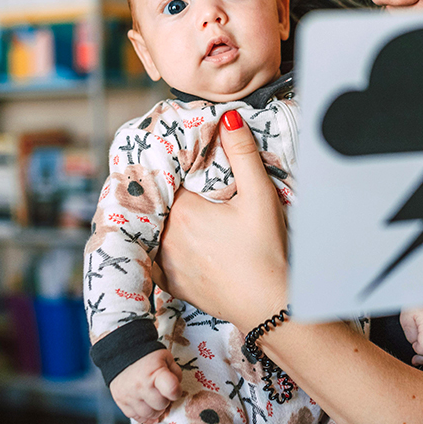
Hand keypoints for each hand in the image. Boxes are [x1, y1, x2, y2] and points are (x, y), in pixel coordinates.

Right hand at [108, 348, 181, 423]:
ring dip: (155, 409)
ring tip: (154, 399)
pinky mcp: (120, 402)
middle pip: (161, 405)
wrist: (122, 354)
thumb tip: (177, 391)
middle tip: (162, 393)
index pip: (172, 390)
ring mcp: (129, 396)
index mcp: (154, 373)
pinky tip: (148, 407)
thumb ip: (175, 374)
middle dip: (165, 400)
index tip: (174, 389)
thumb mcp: (166, 358)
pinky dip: (145, 415)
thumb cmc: (147, 357)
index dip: (177, 392)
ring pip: (150, 414)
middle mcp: (140, 386)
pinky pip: (137, 417)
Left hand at [156, 109, 289, 330]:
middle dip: (167, 189)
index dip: (175, 166)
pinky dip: (158, 245)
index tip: (182, 160)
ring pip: (154, 227)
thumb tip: (229, 117)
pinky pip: (154, 256)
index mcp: (183, 210)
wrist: (269, 306)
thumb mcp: (260, 196)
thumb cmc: (267, 252)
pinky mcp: (170, 283)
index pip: (167, 176)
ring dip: (162, 217)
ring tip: (175, 207)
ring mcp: (164, 262)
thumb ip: (243, 153)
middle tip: (180, 181)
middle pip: (159, 201)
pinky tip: (172, 239)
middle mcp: (165, 235)